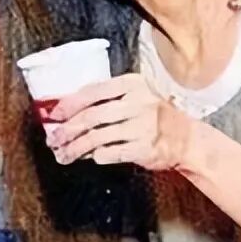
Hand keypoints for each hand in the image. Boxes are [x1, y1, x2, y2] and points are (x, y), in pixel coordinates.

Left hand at [47, 73, 193, 170]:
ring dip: (76, 147)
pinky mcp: (145, 148)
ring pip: (98, 137)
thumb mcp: (134, 97)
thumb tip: (68, 114)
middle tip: (53, 139)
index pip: (93, 91)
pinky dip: (97, 155)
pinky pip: (112, 152)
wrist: (186, 139)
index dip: (70, 103)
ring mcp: (143, 126)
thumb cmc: (153, 116)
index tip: (54, 114)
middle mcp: (138, 103)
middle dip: (68, 129)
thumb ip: (106, 102)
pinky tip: (90, 157)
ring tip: (63, 154)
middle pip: (92, 116)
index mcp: (132, 84)